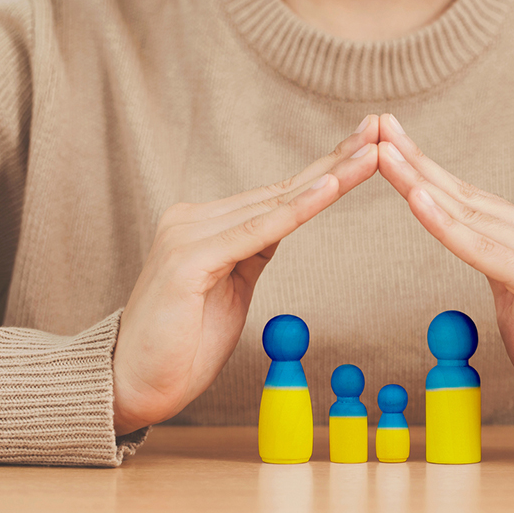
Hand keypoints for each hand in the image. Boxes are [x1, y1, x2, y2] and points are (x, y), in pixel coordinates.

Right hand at [112, 116, 379, 435]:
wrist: (134, 385)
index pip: (279, 194)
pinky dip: (295, 210)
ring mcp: (189, 235)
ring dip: (329, 178)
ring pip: (275, 204)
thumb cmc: (183, 344)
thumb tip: (280, 226)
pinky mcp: (189, 261)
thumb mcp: (231, 288)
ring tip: (371, 153)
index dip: (326, 170)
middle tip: (380, 127)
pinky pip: (256, 233)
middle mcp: (195, 218)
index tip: (366, 147)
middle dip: (337, 159)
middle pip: (282, 189)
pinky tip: (328, 188)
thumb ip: (251, 251)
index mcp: (207, 223)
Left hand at [377, 114, 513, 451]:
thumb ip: (500, 269)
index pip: (473, 201)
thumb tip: (469, 245)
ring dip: (421, 183)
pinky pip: (489, 253)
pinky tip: (418, 200)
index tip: (391, 145)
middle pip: (468, 197)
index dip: (429, 172)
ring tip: (384, 153)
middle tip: (379, 126)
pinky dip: (449, 228)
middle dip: (417, 162)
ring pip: (473, 217)